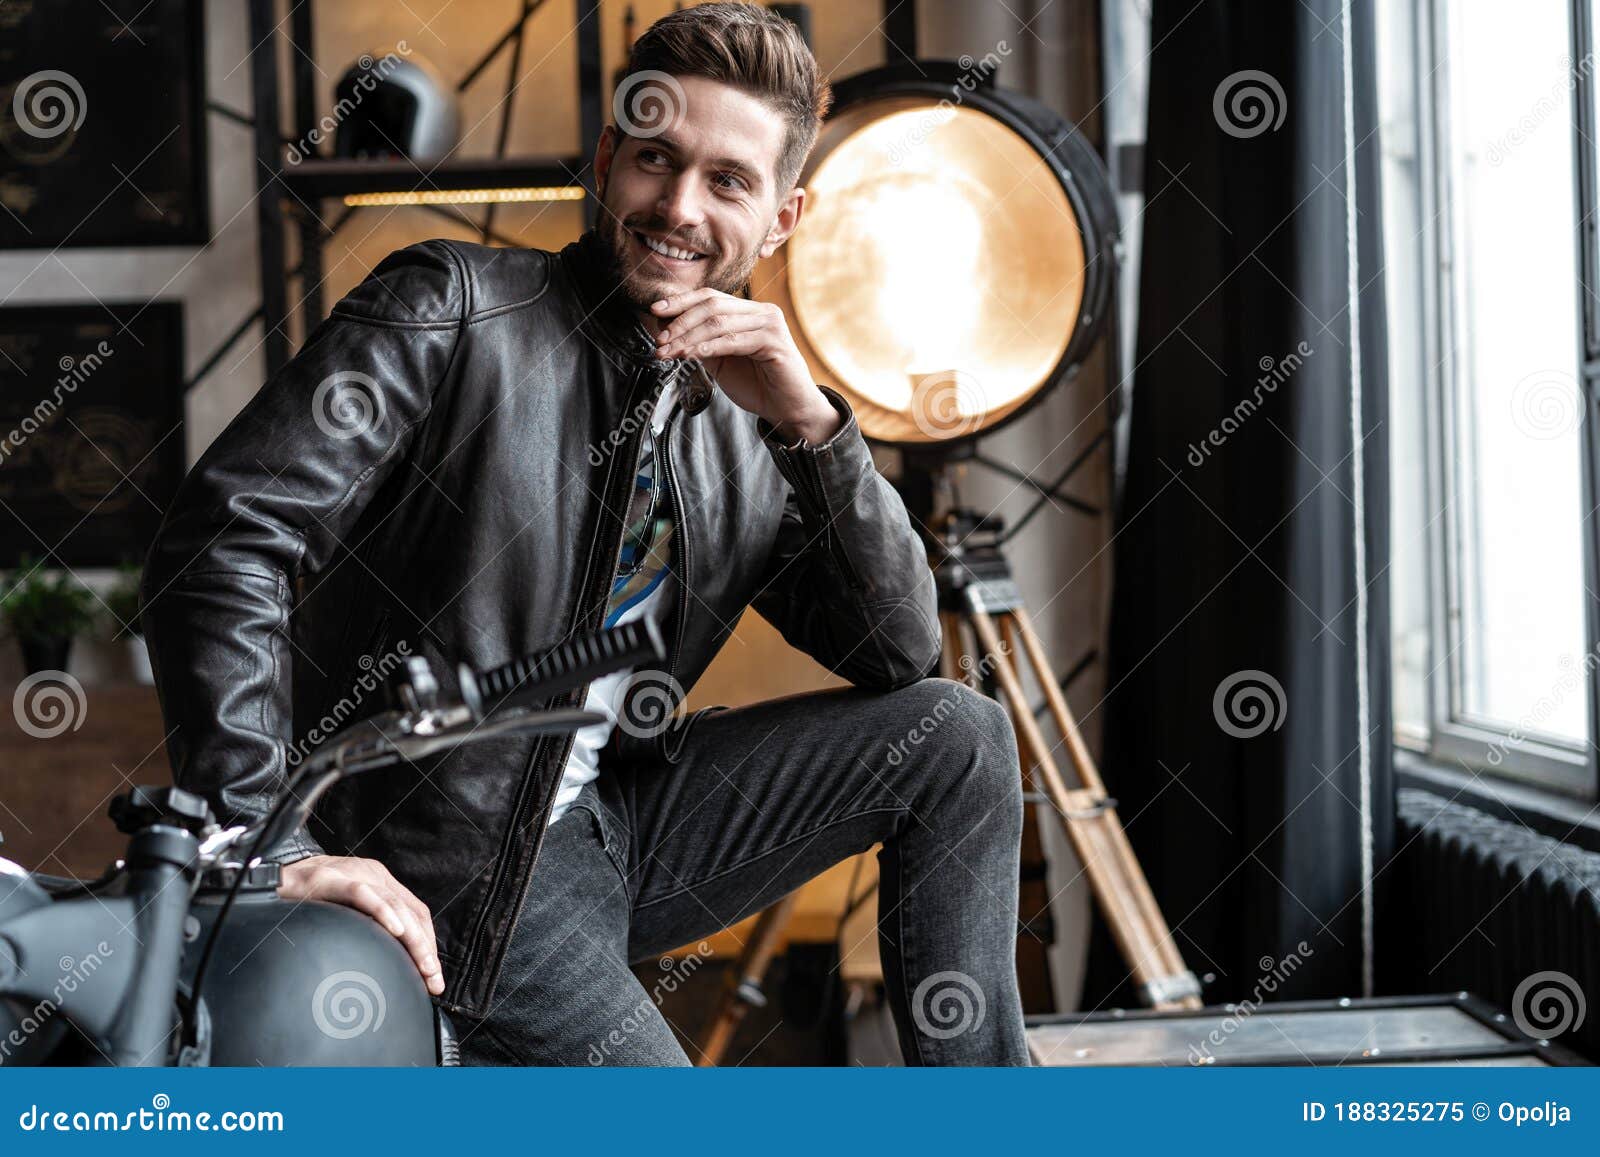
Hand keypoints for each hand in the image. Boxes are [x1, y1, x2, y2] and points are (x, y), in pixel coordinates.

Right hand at [279, 855, 443, 995]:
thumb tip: (389, 966)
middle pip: (411, 911)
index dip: (429, 943)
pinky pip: (361, 894)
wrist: (265, 883)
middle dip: (426, 949)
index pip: (415, 912)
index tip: (432, 975)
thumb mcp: (345, 914)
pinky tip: (396, 930)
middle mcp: (370, 874)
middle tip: (432, 980)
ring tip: (423, 966)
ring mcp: (350, 874)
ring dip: (414, 939)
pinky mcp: (328, 879)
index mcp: (377, 880)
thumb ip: (367, 929)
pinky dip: (382, 911)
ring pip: (393, 904)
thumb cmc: (303, 904)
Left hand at [649, 289, 841, 443]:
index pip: (710, 296)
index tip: (655, 310)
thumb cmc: (757, 385)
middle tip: (660, 340)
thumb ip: (699, 343)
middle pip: (712, 305)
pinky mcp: (775, 342)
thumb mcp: (720, 361)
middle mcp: (762, 311)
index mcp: (749, 311)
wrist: (787, 410)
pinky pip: (734, 340)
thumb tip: (665, 328)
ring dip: (688, 337)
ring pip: (719, 322)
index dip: (680, 301)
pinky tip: (691, 355)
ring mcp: (770, 324)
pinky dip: (708, 346)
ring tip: (669, 352)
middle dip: (680, 322)